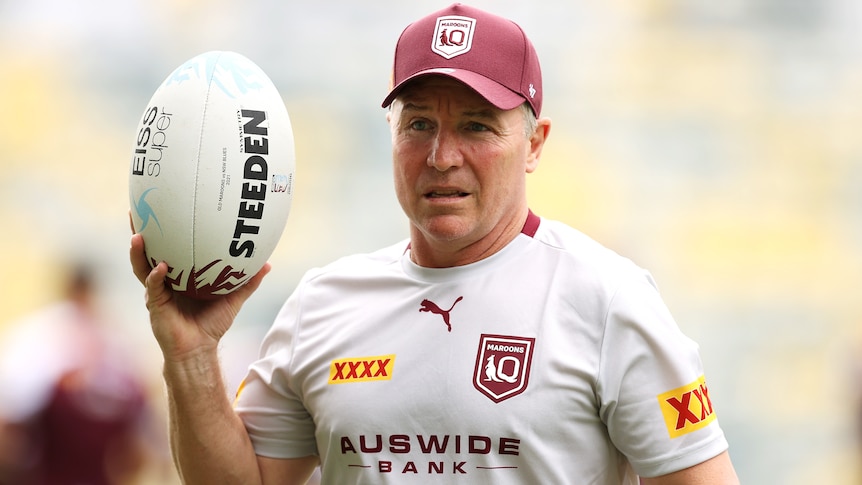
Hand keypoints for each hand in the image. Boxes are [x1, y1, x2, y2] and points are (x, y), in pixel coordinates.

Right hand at [129, 215, 269, 362]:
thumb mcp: (232, 298)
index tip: (161, 206)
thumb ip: (247, 281)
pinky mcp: (155, 305)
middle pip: (147, 251)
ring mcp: (156, 291)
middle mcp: (163, 280)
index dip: (162, 229)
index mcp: (178, 274)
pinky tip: (161, 266)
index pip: (167, 247)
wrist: (198, 350)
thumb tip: (267, 263)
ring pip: (142, 266)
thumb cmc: (211, 324)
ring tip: (138, 234)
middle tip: (135, 209)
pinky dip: (156, 276)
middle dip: (140, 230)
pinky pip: (153, 287)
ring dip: (138, 251)